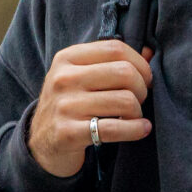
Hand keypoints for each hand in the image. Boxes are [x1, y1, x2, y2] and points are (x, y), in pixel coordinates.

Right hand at [27, 41, 153, 178]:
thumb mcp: (81, 76)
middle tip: (139, 100)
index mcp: (66, 58)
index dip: (140, 63)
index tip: (145, 78)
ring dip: (138, 112)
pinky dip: (136, 129)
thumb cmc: (70, 104)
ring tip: (135, 117)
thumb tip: (151, 51)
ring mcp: (64, 106)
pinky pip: (115, 128)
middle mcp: (63, 78)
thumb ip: (112, 62)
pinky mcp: (68, 133)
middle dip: (142, 88)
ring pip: (125, 101)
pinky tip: (142, 129)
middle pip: (124, 73)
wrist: (40, 143)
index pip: (115, 49)